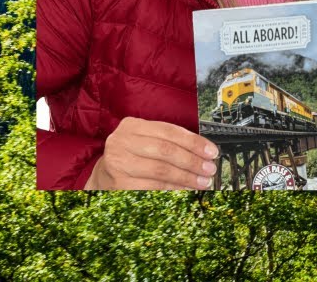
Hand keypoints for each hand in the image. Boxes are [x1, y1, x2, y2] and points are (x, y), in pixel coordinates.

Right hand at [84, 117, 218, 189]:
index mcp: (132, 126)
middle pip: (166, 151)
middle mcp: (121, 141)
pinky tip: (186, 190)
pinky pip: (152, 187)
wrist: (104, 175)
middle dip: (192, 161)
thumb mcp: (148, 140)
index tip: (212, 152)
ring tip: (202, 182)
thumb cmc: (133, 155)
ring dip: (186, 178)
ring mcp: (117, 163)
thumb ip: (172, 141)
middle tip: (210, 169)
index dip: (194, 142)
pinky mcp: (118, 184)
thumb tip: (205, 152)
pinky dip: (173, 189)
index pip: (170, 131)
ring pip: (160, 170)